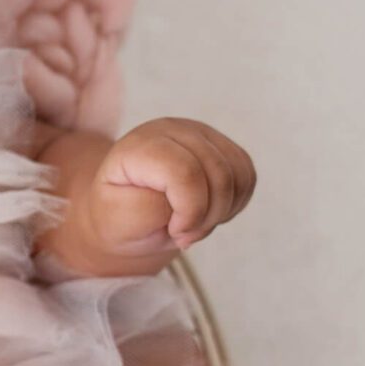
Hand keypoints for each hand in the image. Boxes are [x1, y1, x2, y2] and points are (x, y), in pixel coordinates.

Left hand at [78, 117, 256, 265]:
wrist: (124, 209)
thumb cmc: (119, 216)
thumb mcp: (117, 222)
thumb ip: (148, 209)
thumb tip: (187, 200)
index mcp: (140, 147)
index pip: (185, 173)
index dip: (190, 211)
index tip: (175, 232)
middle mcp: (172, 131)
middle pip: (218, 175)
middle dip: (207, 217)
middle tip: (184, 235)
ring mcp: (200, 134)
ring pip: (238, 175)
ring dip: (222, 211)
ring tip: (194, 223)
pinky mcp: (220, 145)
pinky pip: (247, 176)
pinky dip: (234, 202)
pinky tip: (209, 212)